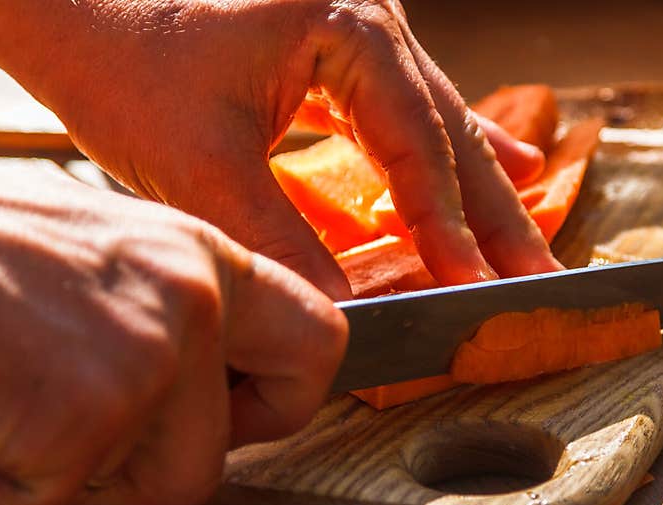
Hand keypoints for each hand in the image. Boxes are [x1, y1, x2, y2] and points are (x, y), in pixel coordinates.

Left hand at [0, 0, 560, 298]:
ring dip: (485, 193)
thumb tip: (338, 317)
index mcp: (347, 27)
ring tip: (531, 244)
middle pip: (451, 135)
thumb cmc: (121, 55)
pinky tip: (506, 171)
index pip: (416, 146)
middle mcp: (371, 23)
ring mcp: (361, 35)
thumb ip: (281, 240)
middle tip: (540, 279)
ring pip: (441, 126)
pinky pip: (414, 115)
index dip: (448, 227)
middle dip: (496, 217)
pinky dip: (452, 157)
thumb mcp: (201, 162)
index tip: (475, 287)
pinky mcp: (343, 56)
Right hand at [0, 164, 346, 504]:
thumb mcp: (98, 252)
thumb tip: (218, 371)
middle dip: (172, 463)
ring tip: (23, 400)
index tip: (245, 415)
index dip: (288, 398)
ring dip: (83, 471)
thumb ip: (170, 305)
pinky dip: (16, 479)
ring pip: (158, 484)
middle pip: (233, 443)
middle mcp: (194, 297)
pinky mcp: (86, 413)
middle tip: (103, 434)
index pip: (320, 338)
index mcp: (202, 255)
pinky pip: (64, 496)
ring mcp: (148, 356)